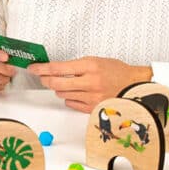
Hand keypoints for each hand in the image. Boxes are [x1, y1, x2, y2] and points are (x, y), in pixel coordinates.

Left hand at [27, 57, 151, 112]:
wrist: (135, 84)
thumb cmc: (116, 71)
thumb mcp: (95, 61)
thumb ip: (75, 66)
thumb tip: (54, 69)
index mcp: (90, 66)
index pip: (58, 68)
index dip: (42, 68)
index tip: (33, 68)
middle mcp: (90, 82)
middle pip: (56, 83)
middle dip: (45, 79)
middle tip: (42, 76)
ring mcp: (92, 97)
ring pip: (62, 94)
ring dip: (59, 88)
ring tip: (68, 83)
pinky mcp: (93, 108)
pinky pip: (71, 103)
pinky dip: (69, 98)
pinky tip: (76, 92)